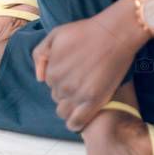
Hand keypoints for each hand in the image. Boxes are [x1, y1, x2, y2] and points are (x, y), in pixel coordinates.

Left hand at [32, 0, 146, 131]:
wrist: (115, 33)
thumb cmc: (87, 32)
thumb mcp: (56, 34)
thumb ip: (40, 55)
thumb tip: (39, 78)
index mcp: (52, 71)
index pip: (50, 83)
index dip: (62, 77)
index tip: (74, 71)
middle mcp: (62, 86)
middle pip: (57, 97)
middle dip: (66, 90)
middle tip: (82, 80)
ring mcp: (78, 95)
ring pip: (64, 112)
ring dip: (71, 105)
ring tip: (84, 94)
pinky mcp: (93, 102)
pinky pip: (76, 123)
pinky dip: (75, 123)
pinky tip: (82, 114)